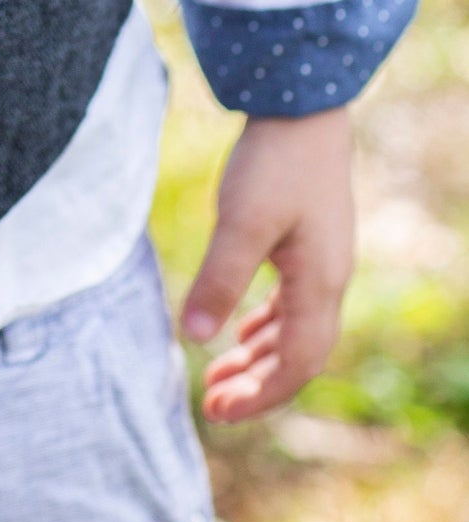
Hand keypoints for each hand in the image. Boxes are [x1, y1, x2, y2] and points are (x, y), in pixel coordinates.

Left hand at [180, 106, 354, 423]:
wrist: (301, 109)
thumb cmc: (274, 163)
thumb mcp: (240, 221)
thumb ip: (219, 279)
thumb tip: (193, 337)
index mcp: (319, 284)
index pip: (298, 364)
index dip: (262, 395)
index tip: (219, 412)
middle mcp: (328, 280)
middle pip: (299, 355)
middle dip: (258, 385)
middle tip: (211, 406)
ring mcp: (321, 261)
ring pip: (294, 330)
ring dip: (258, 358)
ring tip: (218, 378)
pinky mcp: (307, 241)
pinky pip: (292, 303)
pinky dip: (266, 326)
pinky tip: (242, 331)